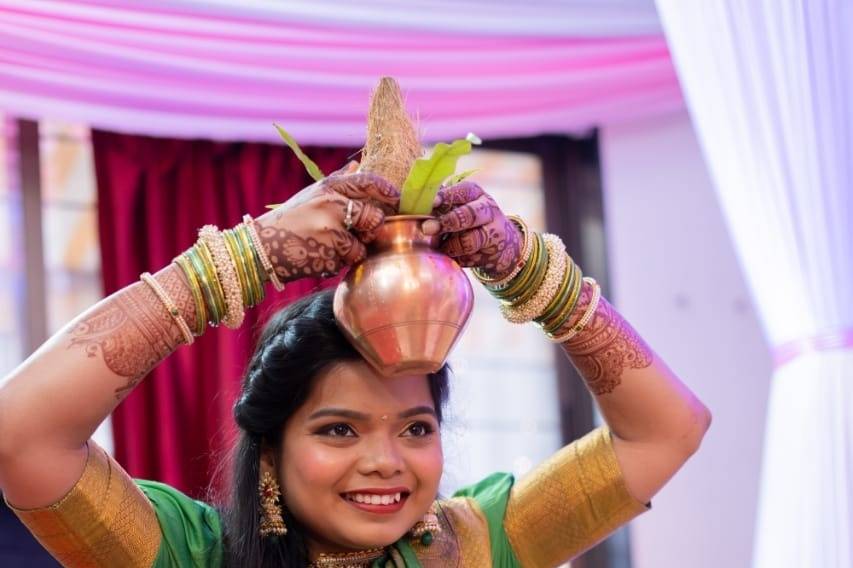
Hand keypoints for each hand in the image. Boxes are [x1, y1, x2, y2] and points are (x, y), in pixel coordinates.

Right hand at [254, 162, 399, 282]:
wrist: (260, 248)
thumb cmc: (290, 221)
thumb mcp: (312, 195)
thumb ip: (339, 181)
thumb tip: (359, 164)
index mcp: (328, 187)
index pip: (368, 181)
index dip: (387, 191)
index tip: (396, 199)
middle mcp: (331, 204)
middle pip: (374, 217)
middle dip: (371, 229)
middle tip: (360, 233)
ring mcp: (330, 229)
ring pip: (363, 244)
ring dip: (353, 251)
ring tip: (330, 246)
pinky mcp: (329, 253)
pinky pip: (347, 262)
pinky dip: (337, 263)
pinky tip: (318, 256)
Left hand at [422, 181, 521, 277]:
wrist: (503, 245)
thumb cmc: (470, 222)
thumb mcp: (460, 206)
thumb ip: (440, 206)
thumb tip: (409, 206)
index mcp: (475, 194)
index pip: (462, 191)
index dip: (445, 197)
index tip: (431, 203)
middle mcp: (487, 209)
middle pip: (469, 215)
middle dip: (448, 222)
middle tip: (427, 228)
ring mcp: (492, 232)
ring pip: (469, 240)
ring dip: (450, 246)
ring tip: (440, 249)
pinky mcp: (492, 253)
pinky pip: (470, 258)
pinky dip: (458, 259)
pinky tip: (452, 258)